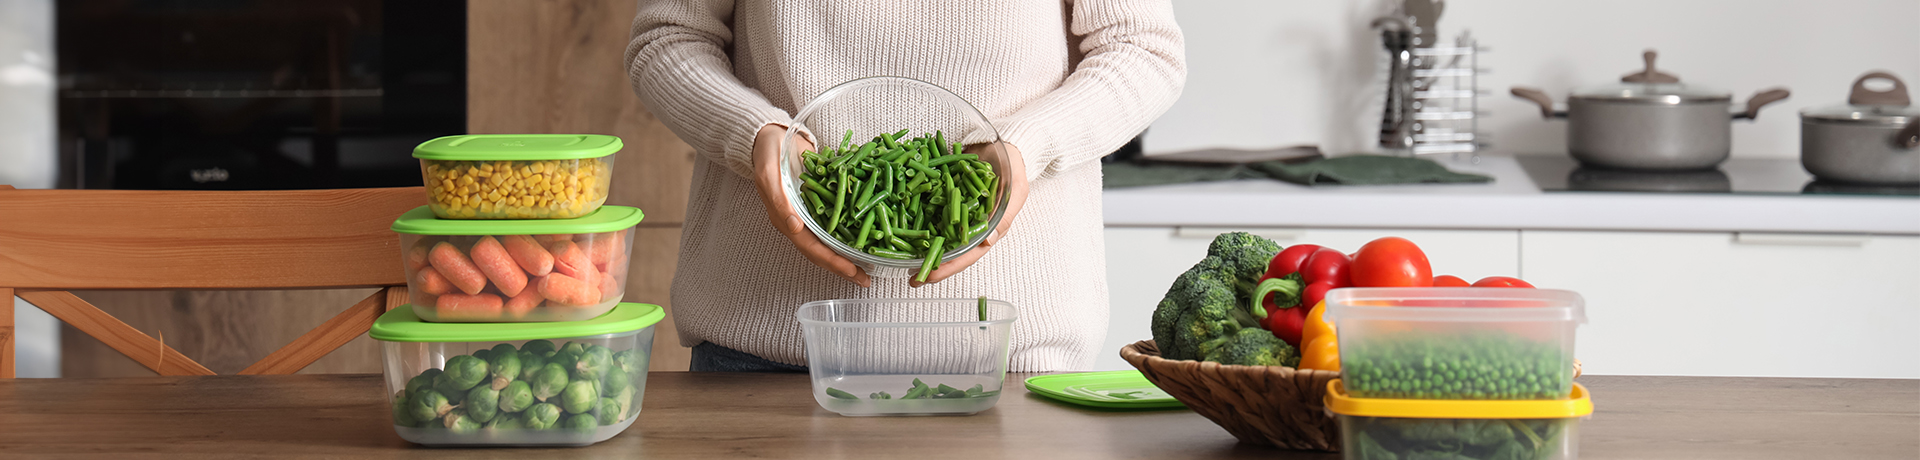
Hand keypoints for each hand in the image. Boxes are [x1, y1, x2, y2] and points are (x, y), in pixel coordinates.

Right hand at [751, 124, 871, 286]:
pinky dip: (851, 232)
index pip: (812, 248)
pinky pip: (836, 222)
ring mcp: (810, 213)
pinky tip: (867, 236)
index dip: (833, 262)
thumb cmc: (768, 154)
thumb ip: (779, 200)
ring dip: (848, 254)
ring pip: (831, 241)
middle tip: (866, 279)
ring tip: (869, 266)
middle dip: (844, 267)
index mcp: (786, 219)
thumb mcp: (769, 173)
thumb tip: (794, 226)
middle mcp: (799, 221)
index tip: (853, 271)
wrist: (770, 136)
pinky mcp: (819, 202)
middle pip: (823, 251)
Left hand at [910, 141, 1027, 286]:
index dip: (948, 268)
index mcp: (987, 228)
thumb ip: (1003, 217)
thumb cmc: (1014, 167)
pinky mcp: (943, 196)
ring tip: (900, 257)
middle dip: (930, 263)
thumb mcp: (1015, 191)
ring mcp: (954, 210)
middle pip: (948, 249)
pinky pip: (928, 207)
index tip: (928, 278)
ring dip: (918, 244)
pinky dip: (914, 215)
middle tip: (911, 277)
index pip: (966, 254)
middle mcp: (968, 223)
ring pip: (935, 232)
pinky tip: (898, 222)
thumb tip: (988, 242)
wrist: (1004, 142)